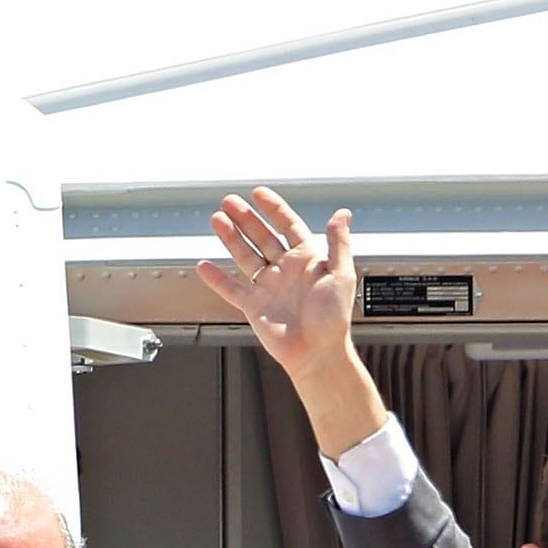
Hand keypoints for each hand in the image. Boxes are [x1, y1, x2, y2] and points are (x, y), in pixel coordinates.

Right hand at [194, 188, 388, 455]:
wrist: (318, 353)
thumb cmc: (333, 319)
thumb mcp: (342, 275)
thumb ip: (338, 243)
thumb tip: (342, 213)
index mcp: (307, 259)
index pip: (288, 225)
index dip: (274, 209)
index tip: (259, 194)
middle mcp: (285, 270)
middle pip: (261, 236)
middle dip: (245, 218)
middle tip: (229, 201)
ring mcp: (268, 287)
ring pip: (245, 256)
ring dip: (230, 238)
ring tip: (217, 220)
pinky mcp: (254, 306)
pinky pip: (232, 289)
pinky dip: (217, 279)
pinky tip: (204, 265)